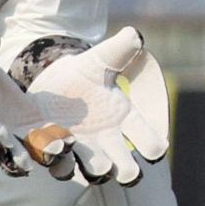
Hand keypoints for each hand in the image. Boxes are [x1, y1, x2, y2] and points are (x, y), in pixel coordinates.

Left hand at [20, 28, 169, 185]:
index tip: (156, 149)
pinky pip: (56, 163)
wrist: (51, 83)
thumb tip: (135, 34)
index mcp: (124, 119)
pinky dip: (52, 156)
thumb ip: (119, 49)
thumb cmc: (84, 74)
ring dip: (89, 166)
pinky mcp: (52, 152)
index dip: (154, 146)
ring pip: (91, 171)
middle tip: (126, 171)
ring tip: (79, 150)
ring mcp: (81, 151)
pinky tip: (49, 144)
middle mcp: (107, 143)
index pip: (149, 139)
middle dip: (126, 170)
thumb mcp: (100, 59)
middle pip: (125, 167)